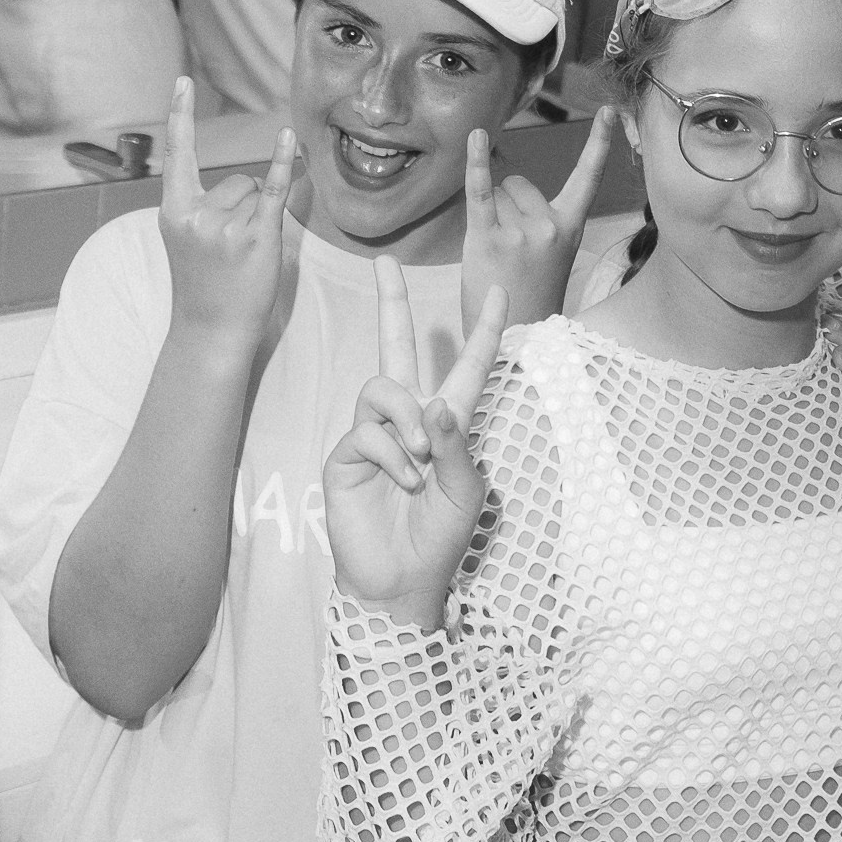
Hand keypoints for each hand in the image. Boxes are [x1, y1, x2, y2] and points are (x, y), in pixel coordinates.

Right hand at [157, 76, 296, 349]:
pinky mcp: (256, 237)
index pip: (178, 155)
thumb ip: (204, 207)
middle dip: (242, 207)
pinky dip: (282, 164)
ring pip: (254, 192)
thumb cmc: (205, 287)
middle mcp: (195, 213)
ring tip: (243, 256)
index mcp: (172, 211)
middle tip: (230, 252)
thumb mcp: (188, 241)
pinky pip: (272, 191)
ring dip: (258, 217)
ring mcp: (223, 226)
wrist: (210, 331)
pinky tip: (289, 139)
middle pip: (235, 180)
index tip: (181, 81)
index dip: (180, 116)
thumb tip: (248, 179)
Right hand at [325, 263, 508, 629]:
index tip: (496, 291)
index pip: (466, 366)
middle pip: (396, 346)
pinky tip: (402, 482)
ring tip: (420, 461)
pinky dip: (391, 454)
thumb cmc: (440, 536)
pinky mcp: (345, 453)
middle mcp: (408, 419)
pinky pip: (367, 430)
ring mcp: (373, 434)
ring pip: (383, 386)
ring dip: (406, 420)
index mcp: (448, 423)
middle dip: (390, 303)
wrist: (400, 579)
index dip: (482, 330)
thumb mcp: (466, 489)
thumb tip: (434, 403)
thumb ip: (456, 444)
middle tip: (384, 262)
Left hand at [461, 106, 616, 333]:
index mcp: (571, 227)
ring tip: (495, 256)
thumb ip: (543, 218)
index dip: (600, 142)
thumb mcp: (554, 254)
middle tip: (511, 252)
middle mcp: (550, 225)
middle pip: (520, 184)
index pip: (588, 177)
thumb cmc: (531, 295)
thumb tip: (509, 181)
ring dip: (490, 215)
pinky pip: (480, 191)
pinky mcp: (488, 237)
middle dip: (509, 206)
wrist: (515, 338)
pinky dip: (476, 162)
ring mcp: (520, 231)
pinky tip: (475, 136)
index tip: (608, 110)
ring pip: (497, 192)